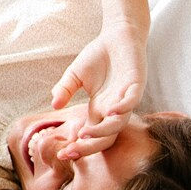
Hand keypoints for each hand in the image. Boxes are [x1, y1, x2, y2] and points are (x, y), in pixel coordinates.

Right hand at [52, 21, 145, 158]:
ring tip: (85, 134)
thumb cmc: (98, 55)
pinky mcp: (136, 84)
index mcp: (100, 109)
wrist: (118, 35)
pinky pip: (132, 101)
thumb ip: (64, 89)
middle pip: (106, 137)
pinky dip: (123, 108)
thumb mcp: (74, 74)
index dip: (78, 146)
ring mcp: (126, 98)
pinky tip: (111, 112)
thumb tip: (54, 104)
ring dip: (103, 131)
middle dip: (90, 147)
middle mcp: (114, 109)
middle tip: (72, 152)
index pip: (91, 135)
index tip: (62, 154)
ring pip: (119, 123)